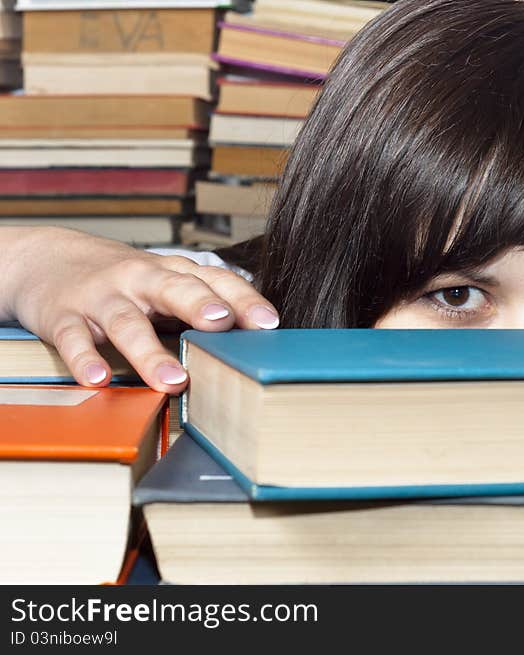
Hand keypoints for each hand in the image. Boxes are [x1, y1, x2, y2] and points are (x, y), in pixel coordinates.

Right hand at [3, 227, 278, 391]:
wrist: (43, 257)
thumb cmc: (122, 281)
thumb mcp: (164, 284)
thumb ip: (202, 307)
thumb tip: (254, 340)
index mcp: (172, 273)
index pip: (214, 280)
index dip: (243, 300)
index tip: (269, 323)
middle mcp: (140, 280)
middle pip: (173, 289)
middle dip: (200, 306)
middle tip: (222, 326)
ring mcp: (101, 298)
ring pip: (127, 323)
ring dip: (150, 352)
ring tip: (173, 380)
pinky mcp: (63, 317)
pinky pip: (74, 339)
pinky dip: (84, 359)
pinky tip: (97, 379)